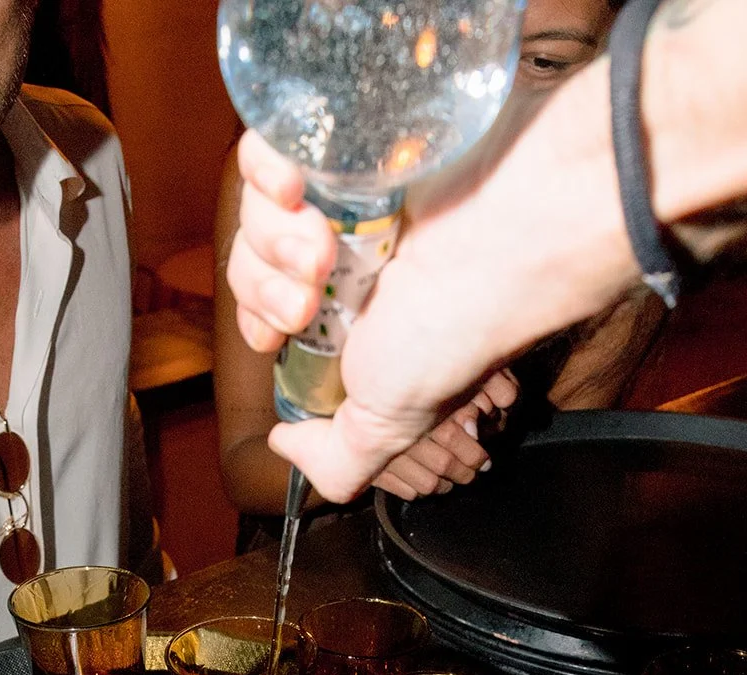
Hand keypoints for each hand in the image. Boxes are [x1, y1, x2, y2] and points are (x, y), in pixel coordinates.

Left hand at [227, 45, 638, 504]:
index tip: (280, 335)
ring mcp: (338, 192)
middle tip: (310, 298)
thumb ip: (337, 463)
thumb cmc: (453, 334)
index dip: (258, 321)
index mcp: (344, 314)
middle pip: (245, 260)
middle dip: (264, 287)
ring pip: (250, 212)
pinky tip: (303, 192)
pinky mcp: (337, 138)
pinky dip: (266, 177)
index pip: (260, 311)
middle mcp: (338, 254)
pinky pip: (260, 153)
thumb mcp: (389, 426)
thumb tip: (282, 448)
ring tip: (324, 249)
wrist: (500, 244)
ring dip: (271, 238)